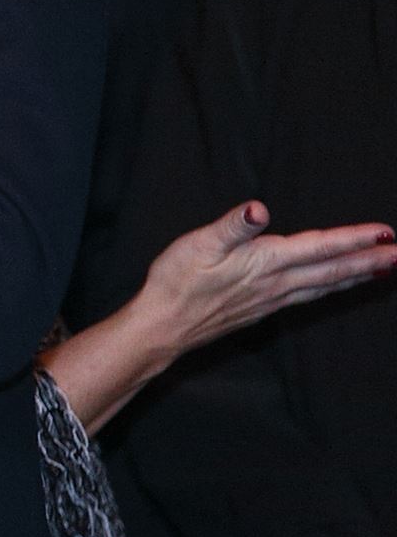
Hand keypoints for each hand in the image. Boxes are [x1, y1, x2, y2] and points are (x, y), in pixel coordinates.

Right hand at [131, 202, 395, 358]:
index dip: (353, 239)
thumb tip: (258, 209)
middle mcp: (276, 283)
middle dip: (370, 262)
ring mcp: (272, 300)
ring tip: (384, 271)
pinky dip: (331, 288)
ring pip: (325, 286)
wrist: (163, 327)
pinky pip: (310, 297)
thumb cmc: (176, 282)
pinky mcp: (263, 309)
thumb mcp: (197, 245)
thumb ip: (231, 227)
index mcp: (265, 262)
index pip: (319, 247)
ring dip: (356, 276)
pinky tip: (334, 287)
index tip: (385, 233)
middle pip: (332, 270)